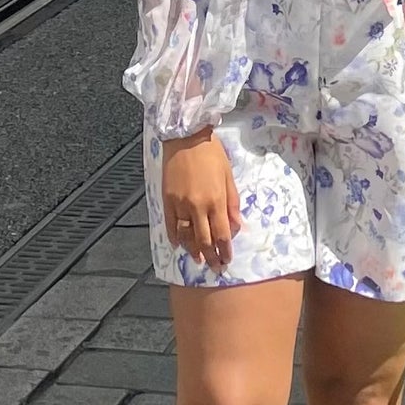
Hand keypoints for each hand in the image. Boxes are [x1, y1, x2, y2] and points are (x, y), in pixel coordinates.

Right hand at [161, 131, 241, 269]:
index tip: (227, 260)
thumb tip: (236, 226)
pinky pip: (171, 224)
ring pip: (186, 236)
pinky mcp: (167, 200)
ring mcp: (180, 204)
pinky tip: (178, 245)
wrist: (186, 137)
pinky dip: (174, 237)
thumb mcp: (228, 177)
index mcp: (216, 200)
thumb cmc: (212, 154)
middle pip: (204, 240)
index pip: (222, 234)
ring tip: (198, 260)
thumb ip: (232, 203)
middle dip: (211, 257)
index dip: (225, 250)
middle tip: (215, 268)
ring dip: (193, 251)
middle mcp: (198, 206)